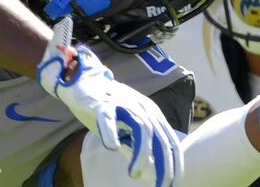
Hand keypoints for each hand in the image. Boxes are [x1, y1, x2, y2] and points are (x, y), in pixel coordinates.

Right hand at [37, 18, 181, 186]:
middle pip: (158, 137)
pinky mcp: (103, 103)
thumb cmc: (109, 110)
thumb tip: (149, 173)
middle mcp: (143, 108)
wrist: (85, 83)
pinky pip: (108, 118)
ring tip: (134, 174)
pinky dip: (111, 132)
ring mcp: (124, 104)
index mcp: (152, 115)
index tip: (172, 183)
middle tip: (161, 185)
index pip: (169, 141)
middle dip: (162, 164)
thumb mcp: (126, 130)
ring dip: (139, 153)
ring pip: (139, 128)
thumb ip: (136, 149)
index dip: (173, 163)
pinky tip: (112, 148)